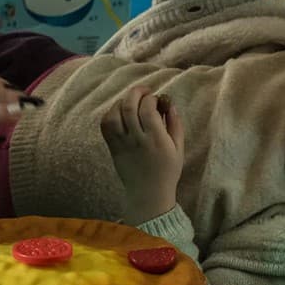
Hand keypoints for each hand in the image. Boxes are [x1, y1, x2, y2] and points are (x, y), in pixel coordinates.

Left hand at [101, 85, 183, 223]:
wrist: (148, 193)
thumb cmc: (167, 170)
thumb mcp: (179, 148)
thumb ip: (175, 124)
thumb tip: (169, 104)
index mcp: (156, 139)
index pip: (147, 109)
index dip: (150, 98)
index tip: (155, 99)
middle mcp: (137, 139)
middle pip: (128, 107)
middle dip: (135, 93)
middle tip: (143, 91)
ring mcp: (122, 143)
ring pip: (114, 114)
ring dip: (122, 102)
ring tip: (132, 101)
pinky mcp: (112, 148)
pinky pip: (105, 125)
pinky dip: (110, 113)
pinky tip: (120, 112)